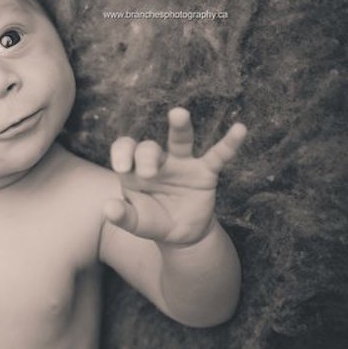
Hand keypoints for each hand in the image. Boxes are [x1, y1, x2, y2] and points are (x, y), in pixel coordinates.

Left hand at [103, 107, 246, 245]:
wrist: (182, 235)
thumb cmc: (154, 221)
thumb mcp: (136, 222)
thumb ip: (122, 216)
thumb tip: (108, 207)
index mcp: (135, 169)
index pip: (125, 149)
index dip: (122, 152)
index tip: (121, 167)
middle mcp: (158, 161)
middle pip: (149, 148)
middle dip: (147, 157)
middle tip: (148, 173)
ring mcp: (182, 163)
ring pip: (180, 140)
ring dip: (179, 127)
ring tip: (178, 113)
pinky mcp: (205, 171)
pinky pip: (218, 155)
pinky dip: (229, 143)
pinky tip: (240, 129)